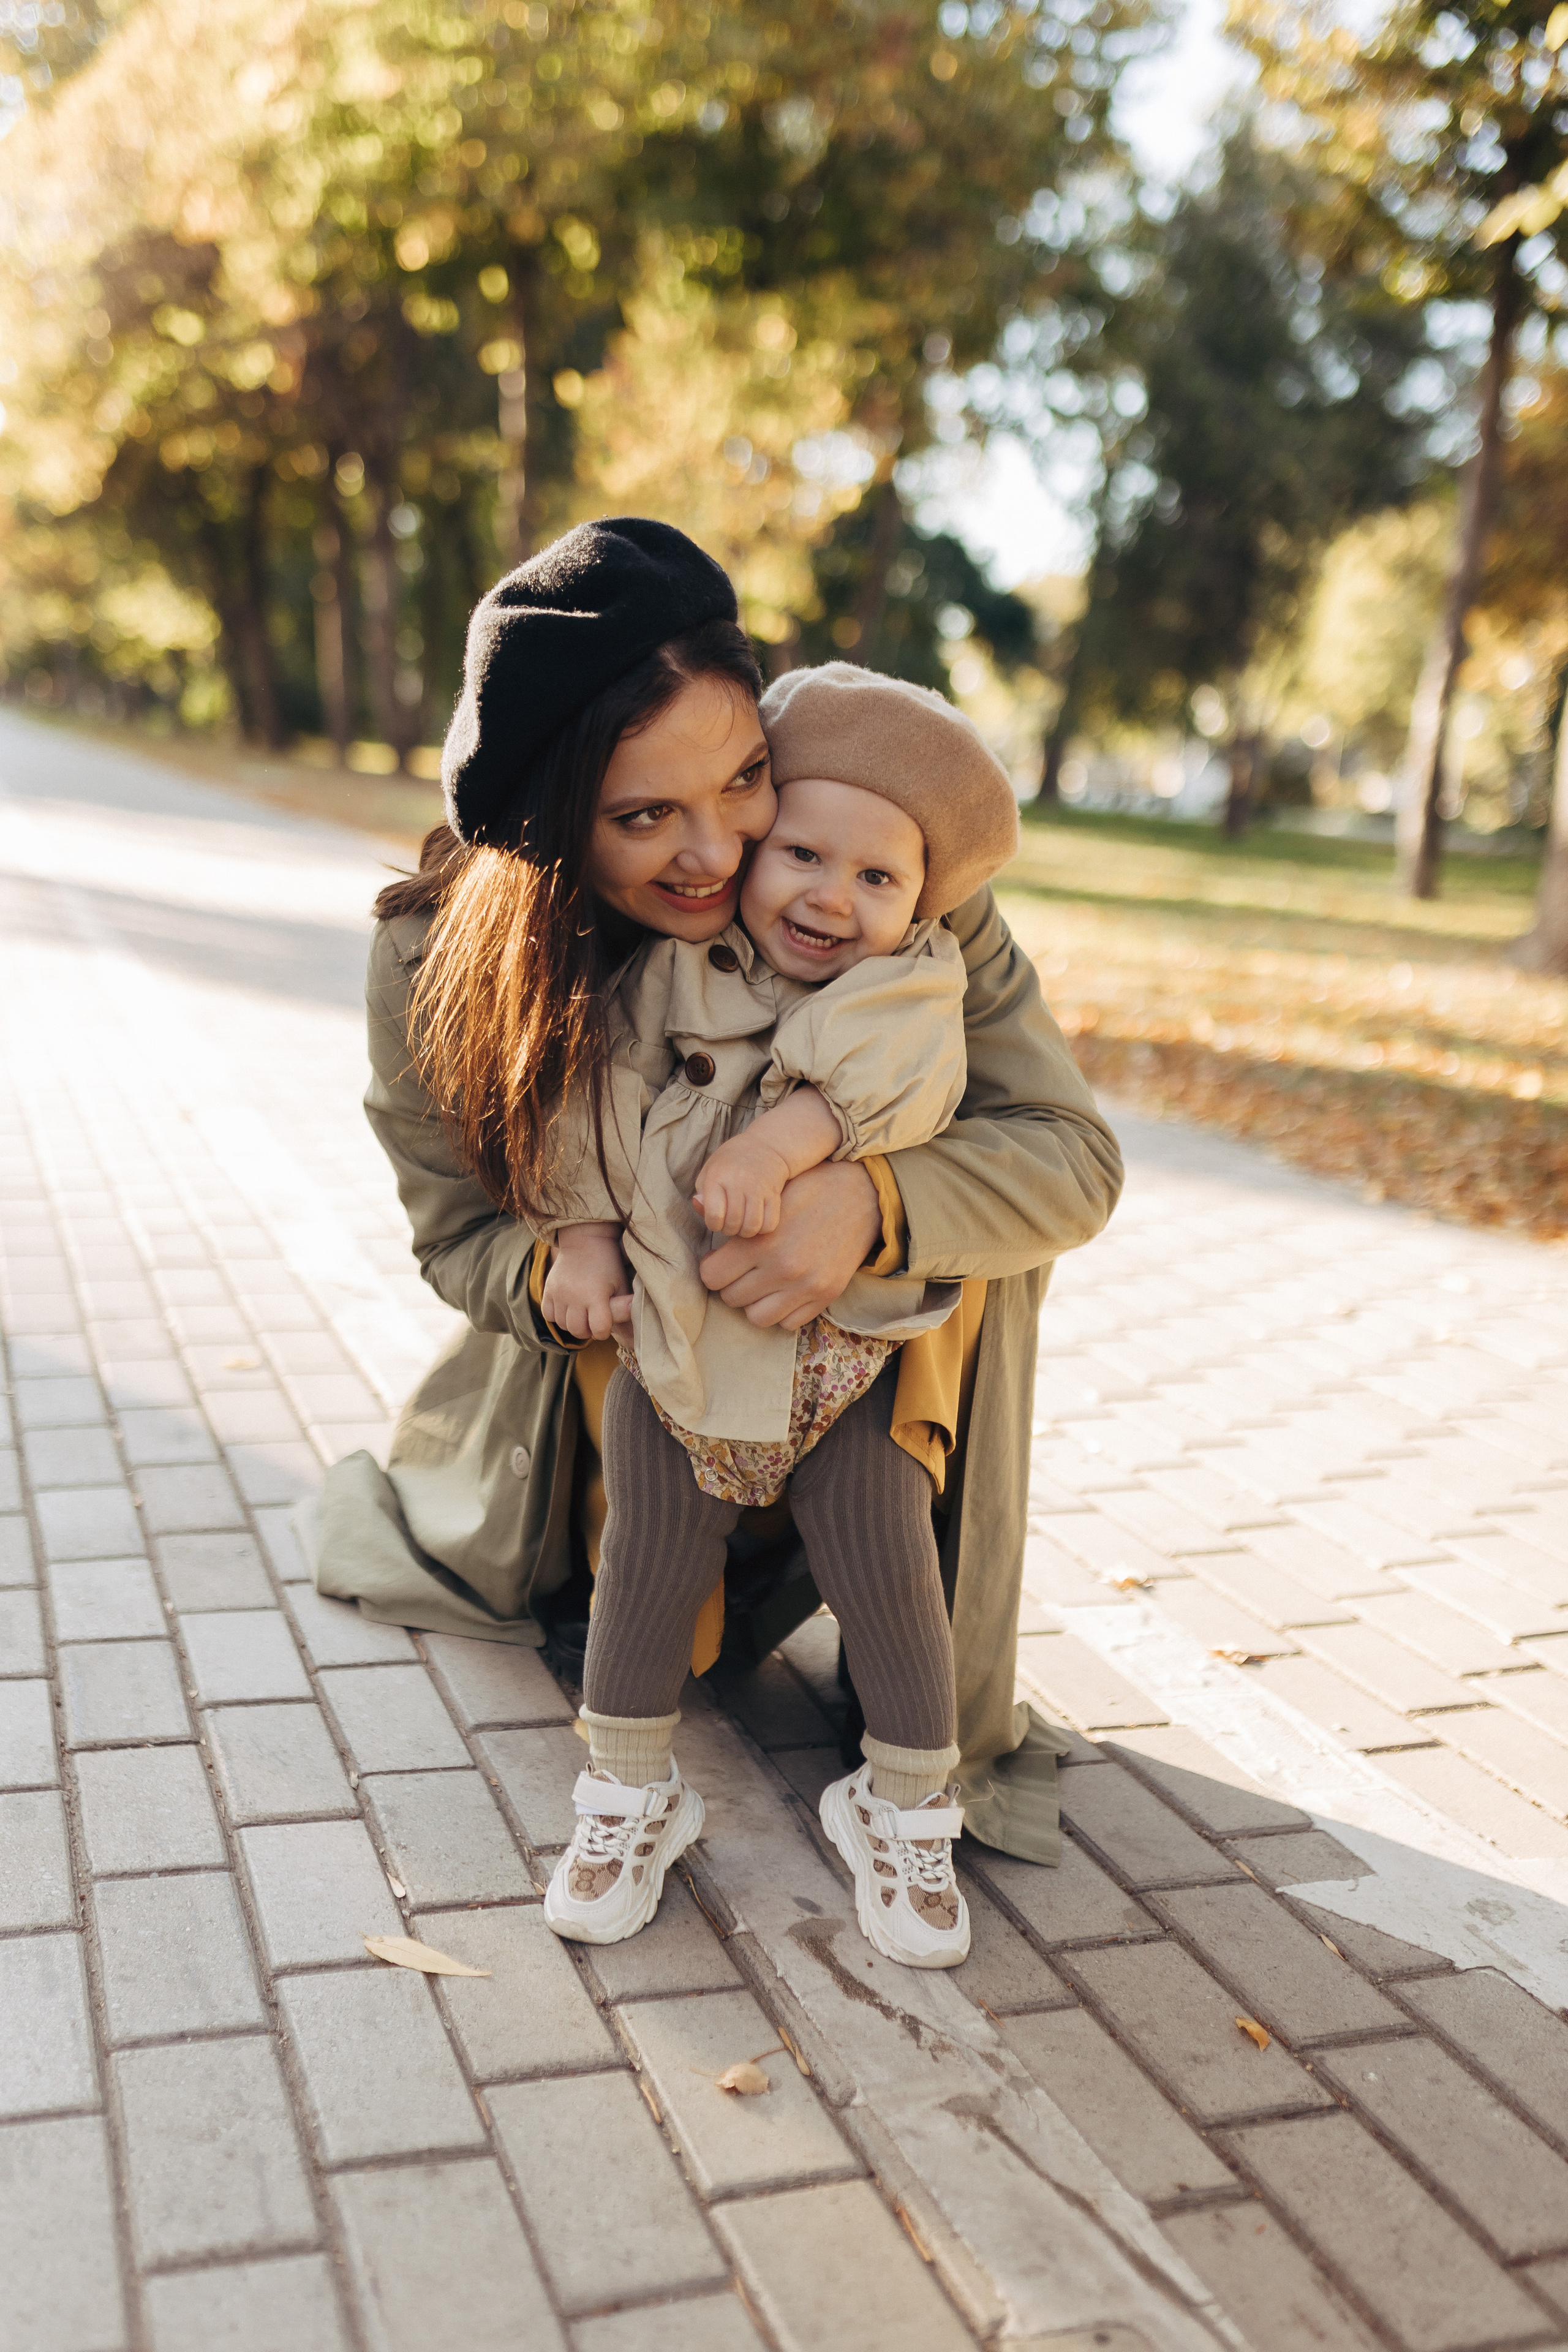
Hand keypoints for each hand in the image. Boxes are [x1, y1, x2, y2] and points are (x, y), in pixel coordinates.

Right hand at [540, 1223, 633, 1342]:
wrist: (585, 1240)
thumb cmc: (608, 1264)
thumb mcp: (621, 1285)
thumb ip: (625, 1311)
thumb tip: (633, 1340)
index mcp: (596, 1295)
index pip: (598, 1329)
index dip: (604, 1330)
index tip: (606, 1322)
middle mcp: (574, 1296)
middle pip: (578, 1331)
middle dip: (588, 1330)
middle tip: (594, 1320)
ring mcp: (559, 1293)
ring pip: (562, 1325)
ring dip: (573, 1324)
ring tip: (582, 1313)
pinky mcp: (548, 1289)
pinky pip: (548, 1315)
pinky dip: (558, 1316)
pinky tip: (568, 1308)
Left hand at [693, 1131, 790, 1239]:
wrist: (766, 1146)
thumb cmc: (731, 1162)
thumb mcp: (710, 1170)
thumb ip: (702, 1193)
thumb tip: (699, 1206)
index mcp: (718, 1177)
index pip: (714, 1215)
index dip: (713, 1224)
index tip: (716, 1218)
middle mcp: (739, 1182)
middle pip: (733, 1224)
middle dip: (729, 1229)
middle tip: (730, 1221)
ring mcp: (759, 1189)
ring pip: (752, 1227)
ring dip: (745, 1231)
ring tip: (743, 1223)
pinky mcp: (774, 1194)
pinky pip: (769, 1224)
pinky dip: (762, 1228)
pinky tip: (757, 1220)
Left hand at [698, 1159, 882, 1329]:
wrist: (863, 1194)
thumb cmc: (810, 1187)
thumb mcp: (771, 1192)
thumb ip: (736, 1211)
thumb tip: (697, 1207)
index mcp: (761, 1241)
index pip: (711, 1277)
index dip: (714, 1267)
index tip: (722, 1260)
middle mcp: (782, 1269)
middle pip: (730, 1298)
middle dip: (732, 1284)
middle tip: (744, 1268)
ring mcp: (805, 1287)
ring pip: (756, 1317)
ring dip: (755, 1302)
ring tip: (763, 1281)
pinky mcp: (825, 1296)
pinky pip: (788, 1323)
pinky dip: (783, 1310)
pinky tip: (786, 1289)